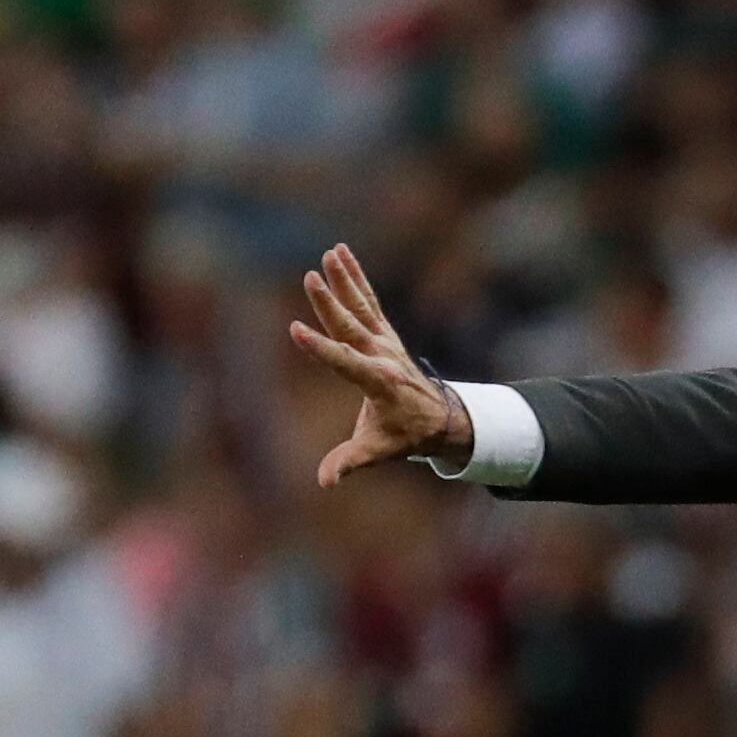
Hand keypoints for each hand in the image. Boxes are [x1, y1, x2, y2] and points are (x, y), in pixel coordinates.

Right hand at [288, 243, 472, 486]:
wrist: (440, 417)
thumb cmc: (404, 436)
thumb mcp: (378, 451)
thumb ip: (349, 462)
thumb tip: (325, 482)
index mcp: (379, 383)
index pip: (346, 363)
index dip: (321, 348)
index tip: (296, 330)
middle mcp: (383, 356)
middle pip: (352, 327)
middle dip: (330, 303)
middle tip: (310, 277)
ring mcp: (385, 341)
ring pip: (362, 306)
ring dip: (345, 280)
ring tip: (330, 255)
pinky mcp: (384, 332)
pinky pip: (369, 300)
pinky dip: (356, 278)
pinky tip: (340, 255)